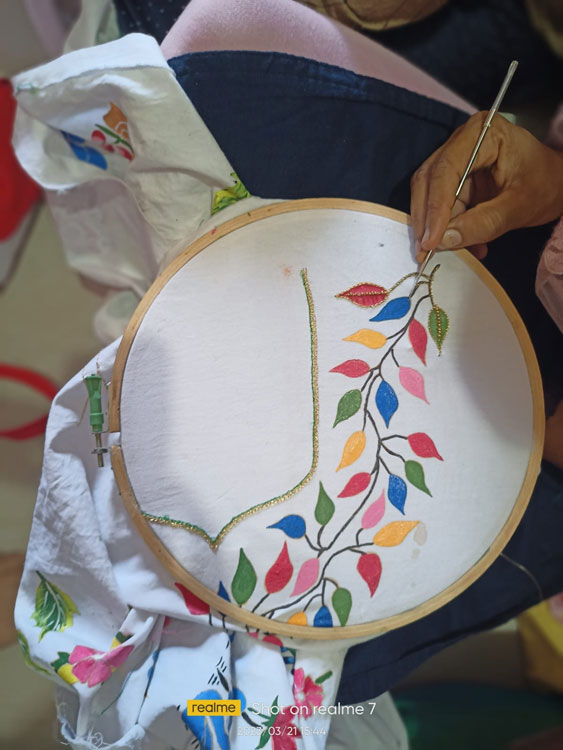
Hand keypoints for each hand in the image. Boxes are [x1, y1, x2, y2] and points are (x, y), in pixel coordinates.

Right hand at [410, 111, 562, 260]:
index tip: (431, 240)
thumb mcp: (520, 206)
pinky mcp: (455, 179)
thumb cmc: (545, 184)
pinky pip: (440, 206)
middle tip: (425, 251)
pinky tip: (462, 243)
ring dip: (434, 227)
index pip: (446, 170)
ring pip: (429, 195)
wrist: (556, 184)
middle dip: (426, 219)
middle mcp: (462, 141)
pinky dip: (446, 228)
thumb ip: (484, 222)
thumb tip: (446, 240)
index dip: (435, 208)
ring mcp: (456, 159)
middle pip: (429, 180)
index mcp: (483, 133)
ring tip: (447, 249)